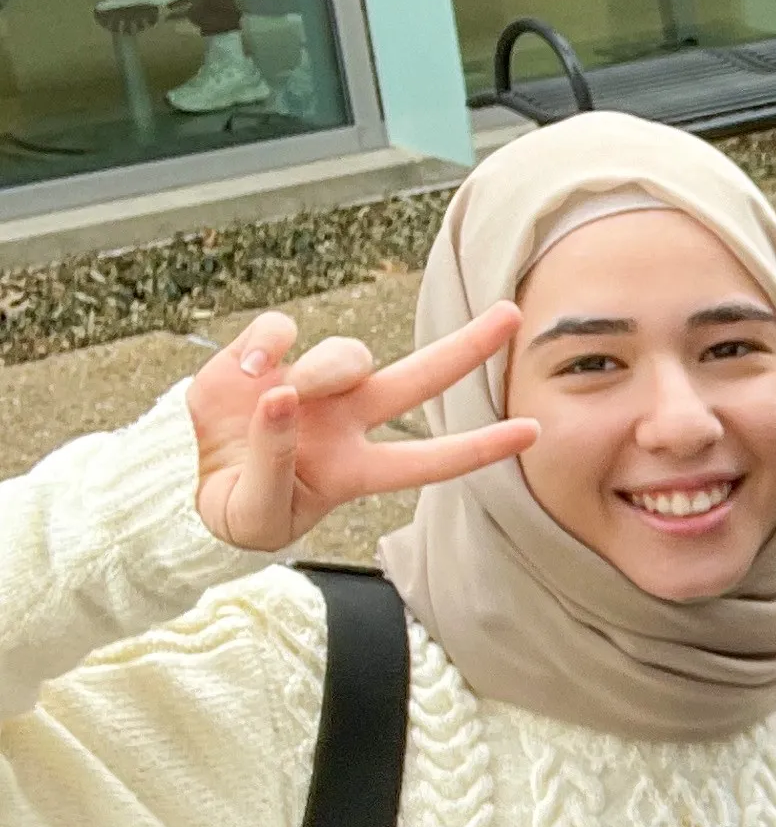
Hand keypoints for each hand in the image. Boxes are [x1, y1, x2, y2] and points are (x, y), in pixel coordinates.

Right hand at [189, 305, 539, 551]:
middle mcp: (347, 420)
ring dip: (325, 370)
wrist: (190, 484)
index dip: (481, 448)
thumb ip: (271, 463)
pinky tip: (251, 366)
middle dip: (468, 346)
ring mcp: (311, 385)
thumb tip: (280, 396)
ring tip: (278, 398)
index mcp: (358, 469)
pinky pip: (283, 329)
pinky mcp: (264, 356)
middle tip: (513, 315)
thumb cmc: (245, 505)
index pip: (431, 460)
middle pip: (421, 377)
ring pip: (349, 353)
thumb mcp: (257, 511)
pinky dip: (269, 341)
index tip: (534, 432)